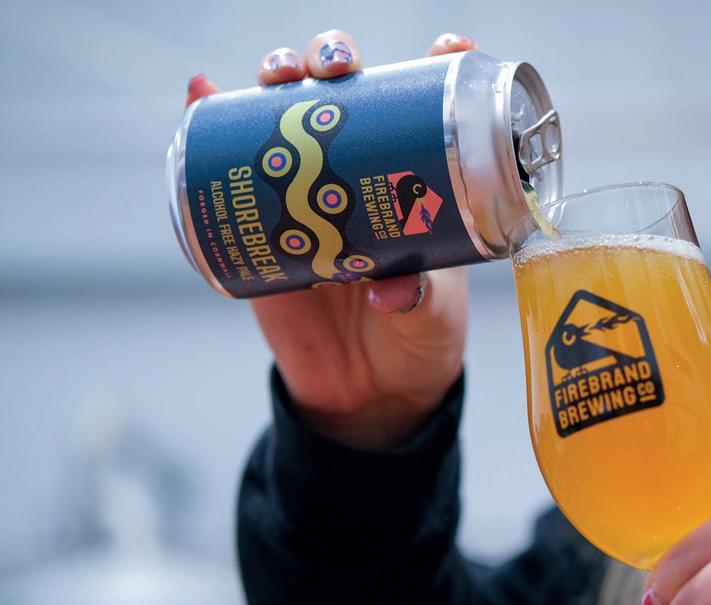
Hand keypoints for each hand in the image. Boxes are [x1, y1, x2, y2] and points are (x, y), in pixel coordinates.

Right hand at [185, 31, 477, 450]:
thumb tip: (388, 288)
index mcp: (417, 187)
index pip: (426, 111)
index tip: (443, 47)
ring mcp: (305, 194)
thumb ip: (418, 300)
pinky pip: (229, 167)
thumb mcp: (430, 319)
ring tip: (277, 72)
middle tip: (339, 67)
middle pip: (345, 95)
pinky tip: (201, 94)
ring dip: (278, 77)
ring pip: (286, 115)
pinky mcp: (262, 224)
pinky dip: (211, 126)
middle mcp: (360, 176)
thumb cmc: (417, 343)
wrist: (366, 392)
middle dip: (339, 60)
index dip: (433, 70)